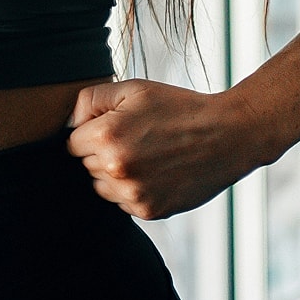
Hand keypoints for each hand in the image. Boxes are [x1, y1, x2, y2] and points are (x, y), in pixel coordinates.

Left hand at [65, 79, 262, 219]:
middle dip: (104, 152)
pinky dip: (135, 189)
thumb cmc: (179, 108)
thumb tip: (70, 123)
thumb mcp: (134, 89)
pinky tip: (158, 172)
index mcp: (106, 136)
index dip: (93, 132)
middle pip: (87, 165)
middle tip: (139, 139)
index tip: (117, 127)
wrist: (228, 135)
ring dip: (116, 175)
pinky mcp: (149, 211)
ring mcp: (133, 193)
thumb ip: (90, 100)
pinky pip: (124, 202)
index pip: (73, 144)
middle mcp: (116, 169)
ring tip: (148, 155)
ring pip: (102, 187)